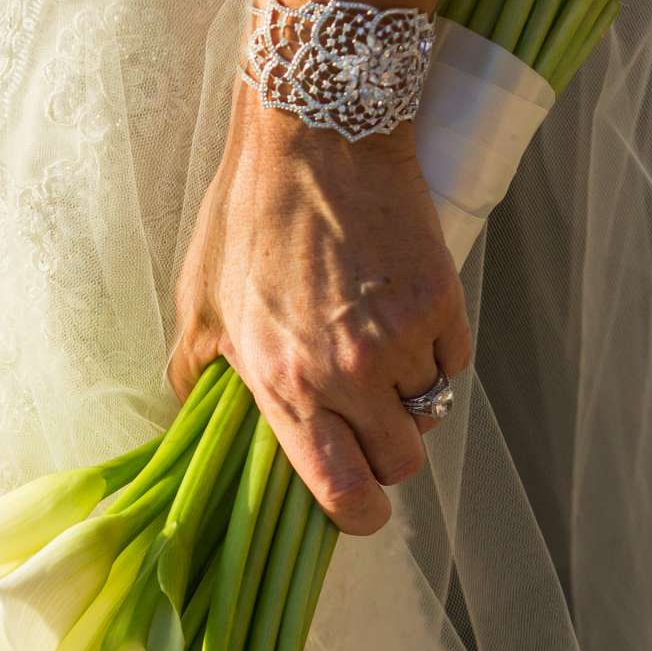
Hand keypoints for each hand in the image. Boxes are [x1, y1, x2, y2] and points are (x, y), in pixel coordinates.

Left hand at [167, 90, 471, 535]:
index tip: (355, 504)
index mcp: (284, 384)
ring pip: (428, 412)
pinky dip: (434, 354)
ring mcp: (401, 340)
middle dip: (385, 454)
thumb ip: (199, 378)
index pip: (342, 494)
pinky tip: (399, 317)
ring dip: (407, 398)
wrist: (316, 136)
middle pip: (399, 466)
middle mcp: (348, 374)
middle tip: (364, 421)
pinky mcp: (442, 302)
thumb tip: (200, 423)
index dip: (356, 514)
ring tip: (373, 350)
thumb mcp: (199, 304)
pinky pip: (452, 362)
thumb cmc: (249, 216)